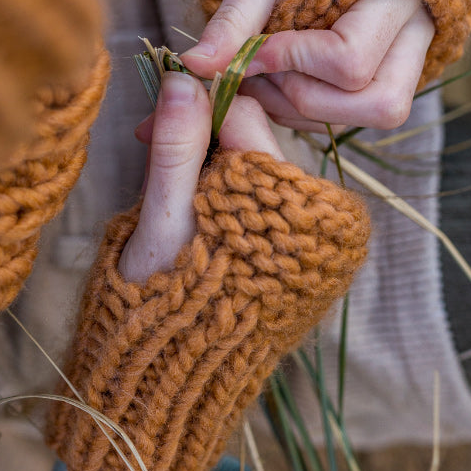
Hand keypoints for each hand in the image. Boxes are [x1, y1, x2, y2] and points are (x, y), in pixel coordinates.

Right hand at [89, 71, 283, 470]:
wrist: (173, 391)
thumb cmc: (157, 309)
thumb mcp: (162, 223)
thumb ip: (178, 149)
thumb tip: (184, 80)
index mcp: (287, 205)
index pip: (247, 119)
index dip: (198, 108)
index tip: (154, 117)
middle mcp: (319, 222)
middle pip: (259, 145)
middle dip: (205, 141)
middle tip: (150, 151)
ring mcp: (319, 246)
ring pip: (264, 174)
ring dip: (216, 171)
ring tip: (170, 196)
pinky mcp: (308, 264)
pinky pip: (273, 208)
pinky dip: (235, 200)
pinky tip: (198, 217)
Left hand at [180, 0, 434, 131]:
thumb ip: (233, 19)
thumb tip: (196, 67)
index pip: (350, 60)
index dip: (292, 63)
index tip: (254, 49)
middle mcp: (417, 29)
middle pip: (379, 105)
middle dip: (305, 98)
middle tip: (261, 71)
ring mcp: (411, 57)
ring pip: (370, 117)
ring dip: (302, 108)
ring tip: (263, 74)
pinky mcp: (389, 74)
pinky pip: (353, 116)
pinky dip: (306, 108)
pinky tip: (277, 79)